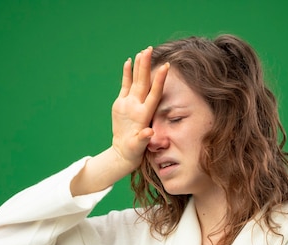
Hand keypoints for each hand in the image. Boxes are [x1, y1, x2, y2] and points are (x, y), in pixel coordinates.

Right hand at [111, 47, 168, 169]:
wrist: (124, 151)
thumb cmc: (134, 151)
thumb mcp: (138, 146)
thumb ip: (143, 139)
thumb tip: (149, 134)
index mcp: (145, 113)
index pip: (154, 93)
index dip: (159, 80)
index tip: (166, 67)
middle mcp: (139, 105)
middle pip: (145, 82)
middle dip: (147, 66)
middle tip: (149, 49)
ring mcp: (131, 103)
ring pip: (136, 81)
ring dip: (139, 67)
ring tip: (142, 52)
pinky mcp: (122, 103)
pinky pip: (126, 85)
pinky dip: (127, 74)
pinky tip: (129, 61)